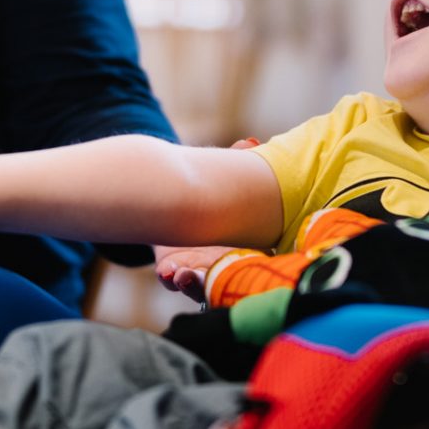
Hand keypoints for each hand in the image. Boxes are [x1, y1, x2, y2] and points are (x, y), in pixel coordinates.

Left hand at [151, 138, 259, 300]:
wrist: (178, 193)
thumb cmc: (218, 187)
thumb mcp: (232, 174)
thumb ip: (241, 158)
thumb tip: (249, 142)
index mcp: (252, 244)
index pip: (261, 262)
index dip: (259, 266)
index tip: (254, 259)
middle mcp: (228, 262)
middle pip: (231, 281)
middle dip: (222, 280)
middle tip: (213, 273)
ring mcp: (201, 268)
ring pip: (201, 286)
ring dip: (193, 284)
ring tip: (182, 275)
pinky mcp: (174, 266)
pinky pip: (173, 279)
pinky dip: (171, 278)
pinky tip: (167, 271)